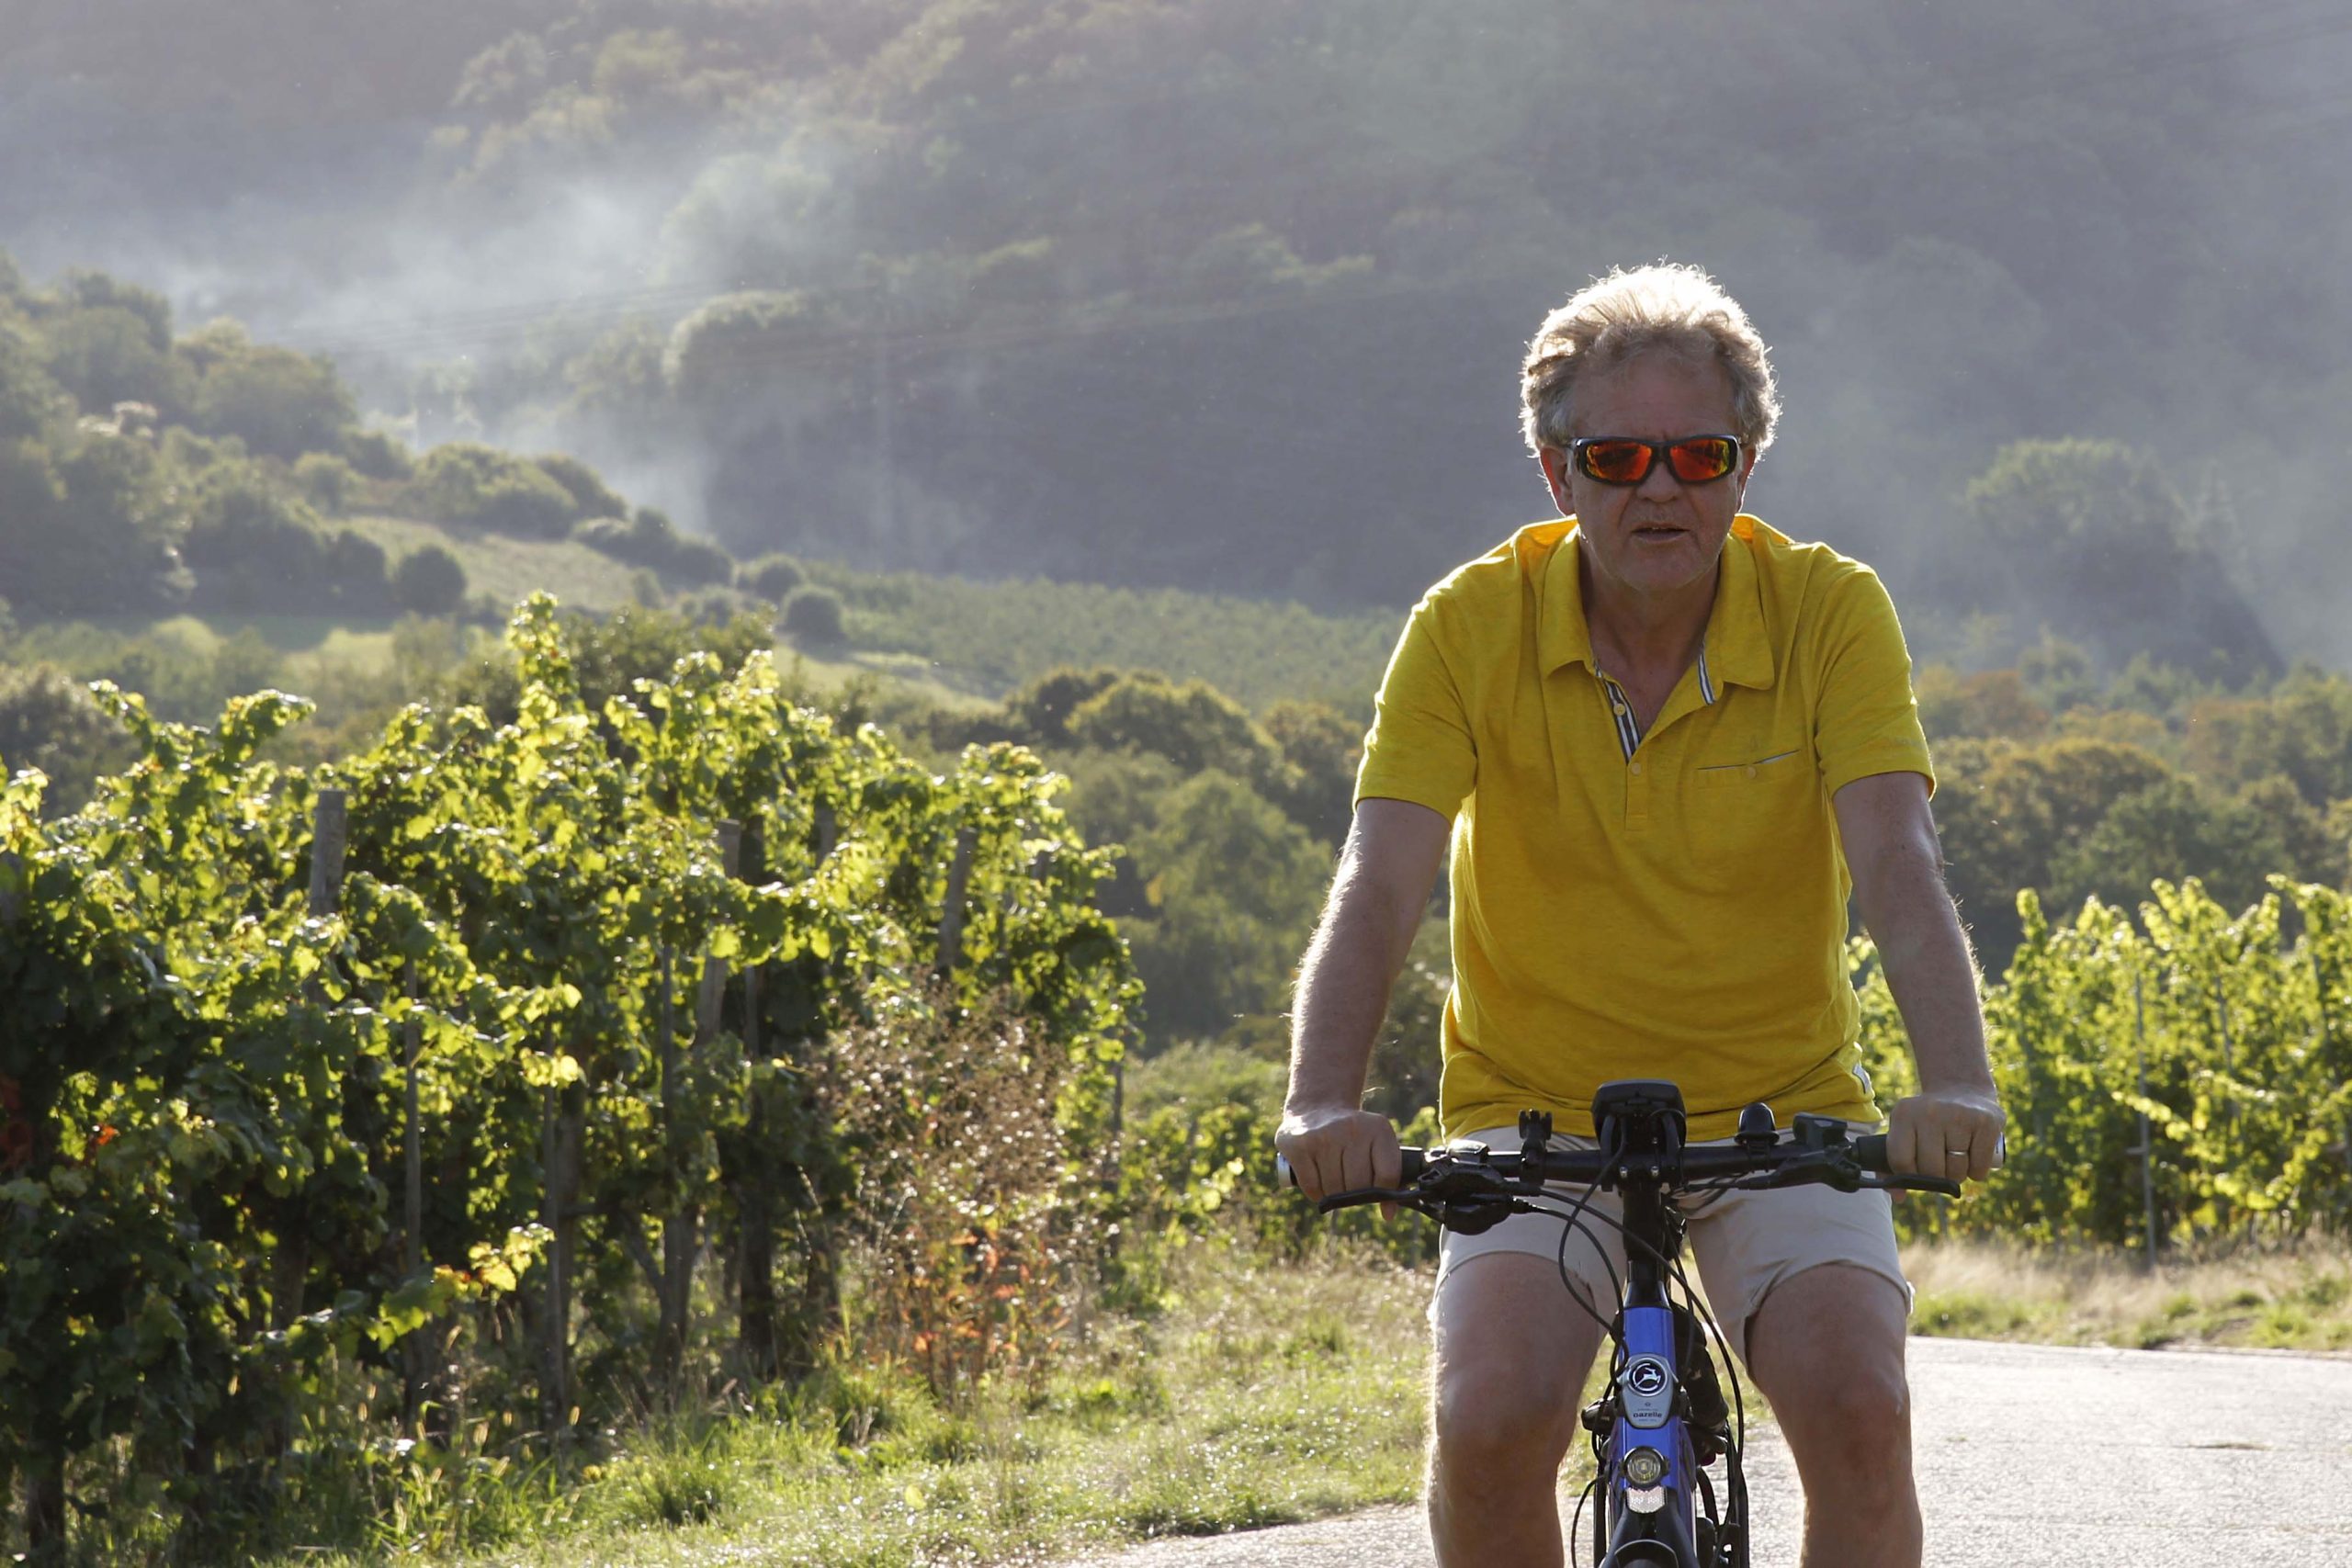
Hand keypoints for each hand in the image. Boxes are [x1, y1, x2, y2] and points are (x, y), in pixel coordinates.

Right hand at [1275, 1104, 1400, 1205]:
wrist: (1318, 1107)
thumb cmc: (1354, 1137)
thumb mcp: (1377, 1145)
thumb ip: (1389, 1177)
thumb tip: (1388, 1215)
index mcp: (1378, 1128)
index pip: (1387, 1175)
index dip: (1383, 1194)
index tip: (1378, 1198)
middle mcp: (1351, 1128)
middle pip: (1359, 1186)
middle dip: (1355, 1194)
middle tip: (1350, 1186)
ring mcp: (1323, 1136)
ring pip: (1334, 1190)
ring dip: (1334, 1194)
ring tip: (1333, 1180)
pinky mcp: (1298, 1145)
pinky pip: (1312, 1187)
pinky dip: (1316, 1193)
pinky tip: (1319, 1181)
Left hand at [1886, 1088, 2005, 1183]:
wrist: (1962, 1089)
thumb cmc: (1928, 1121)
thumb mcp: (1905, 1131)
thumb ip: (1894, 1164)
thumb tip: (1899, 1196)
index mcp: (1904, 1114)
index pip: (1901, 1161)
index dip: (1909, 1174)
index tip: (1917, 1170)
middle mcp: (1930, 1112)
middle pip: (1931, 1170)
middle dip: (1936, 1177)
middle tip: (1941, 1164)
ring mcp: (1959, 1115)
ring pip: (1956, 1172)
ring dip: (1957, 1175)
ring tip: (1957, 1157)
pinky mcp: (1986, 1123)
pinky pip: (1979, 1169)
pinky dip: (1976, 1172)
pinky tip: (1973, 1156)